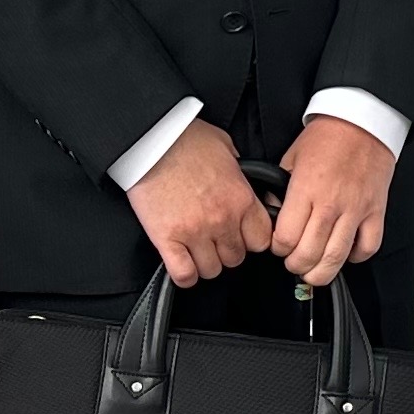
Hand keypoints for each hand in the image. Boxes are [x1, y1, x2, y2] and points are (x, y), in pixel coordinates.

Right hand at [125, 118, 268, 286]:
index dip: (252, 240)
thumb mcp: (227, 148)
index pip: (262, 240)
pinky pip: (184, 274)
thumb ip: (240, 173)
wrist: (150, 139)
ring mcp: (194, 232)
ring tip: (196, 249)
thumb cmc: (185, 139)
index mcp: (241, 198)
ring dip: (205, 263)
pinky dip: (185, 275)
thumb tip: (245, 181)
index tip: (242, 236)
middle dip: (227, 251)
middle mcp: (222, 219)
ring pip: (212, 270)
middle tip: (215, 240)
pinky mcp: (167, 239)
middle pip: (236, 258)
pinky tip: (182, 263)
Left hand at [271, 113, 395, 286]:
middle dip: (296, 266)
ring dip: (322, 272)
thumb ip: (279, 188)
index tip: (279, 247)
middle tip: (294, 263)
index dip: (277, 249)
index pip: (285, 238)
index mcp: (305, 189)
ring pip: (337, 257)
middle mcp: (330, 203)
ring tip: (315, 271)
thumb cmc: (328, 137)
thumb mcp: (290, 158)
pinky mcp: (375, 211)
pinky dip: (356, 257)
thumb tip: (271, 211)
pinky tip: (346, 253)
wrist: (362, 121)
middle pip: (308, 254)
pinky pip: (368, 246)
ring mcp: (355, 209)